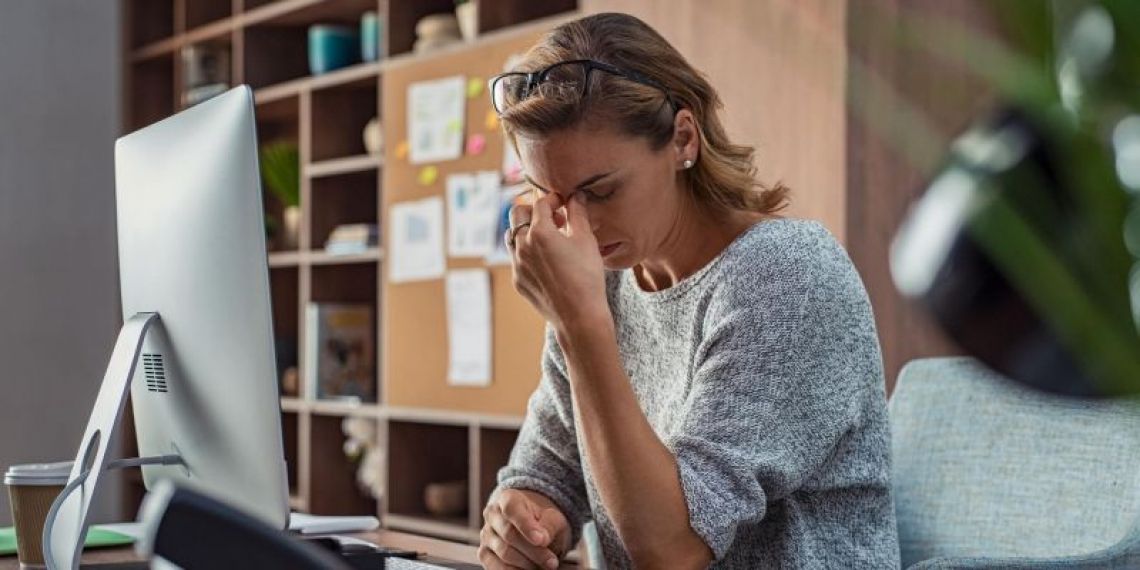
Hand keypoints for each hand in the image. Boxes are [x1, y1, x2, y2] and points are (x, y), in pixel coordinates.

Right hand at [479, 489, 571, 569]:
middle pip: (509, 535)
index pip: (512, 510)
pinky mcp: (484, 555)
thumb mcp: (553, 519)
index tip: (541, 540)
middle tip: (552, 561)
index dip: (526, 526)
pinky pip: (497, 568)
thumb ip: (549, 526)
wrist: (534, 531)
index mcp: (508, 499)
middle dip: (534, 551)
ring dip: (527, 564)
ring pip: (504, 553)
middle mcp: (492, 515)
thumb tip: (542, 539)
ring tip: (545, 566)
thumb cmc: (543, 522)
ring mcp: (486, 536)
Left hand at [507, 192, 609, 334]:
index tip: (564, 203)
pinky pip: (516, 258)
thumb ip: (578, 213)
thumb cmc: (586, 276)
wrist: (579, 316)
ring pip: (512, 236)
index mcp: (539, 232)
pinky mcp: (518, 280)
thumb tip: (576, 195)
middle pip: (516, 213)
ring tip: (548, 238)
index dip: (553, 199)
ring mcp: (517, 264)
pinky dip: (527, 251)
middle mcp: (522, 246)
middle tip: (554, 218)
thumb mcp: (586, 240)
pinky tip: (547, 260)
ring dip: (526, 230)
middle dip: (533, 210)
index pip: (541, 203)